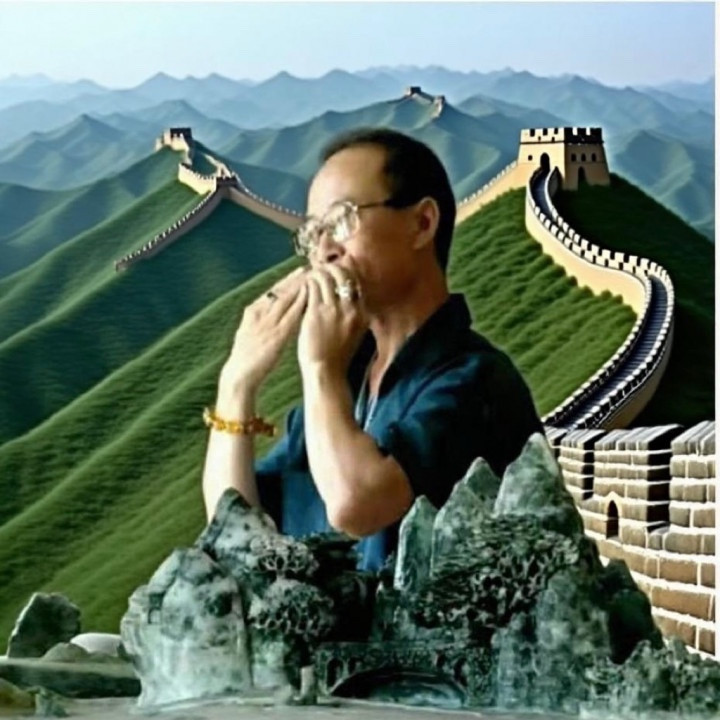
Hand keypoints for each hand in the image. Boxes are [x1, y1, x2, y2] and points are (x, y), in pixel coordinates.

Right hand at [220, 266, 308, 393]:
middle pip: (281, 290)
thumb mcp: (251, 332)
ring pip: (286, 298)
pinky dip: (300, 302)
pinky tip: (310, 295)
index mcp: (253, 311)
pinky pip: (291, 314)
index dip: (288, 279)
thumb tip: (273, 312)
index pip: (273, 290)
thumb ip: (262, 320)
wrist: (240, 374)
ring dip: (300, 285)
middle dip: (296, 277)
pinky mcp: (276, 334)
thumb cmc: (247, 357)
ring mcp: (267, 322)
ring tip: (314, 275)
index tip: (300, 270)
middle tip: (310, 266)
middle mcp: (259, 312)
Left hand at [297, 263, 369, 376]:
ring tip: (312, 274)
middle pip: (344, 275)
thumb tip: (349, 300)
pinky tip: (304, 283)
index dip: (345, 272)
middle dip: (332, 267)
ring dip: (318, 272)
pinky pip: (313, 287)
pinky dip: (309, 281)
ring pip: (327, 278)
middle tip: (322, 268)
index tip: (336, 270)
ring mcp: (334, 309)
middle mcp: (351, 308)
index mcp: (362, 313)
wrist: (326, 372)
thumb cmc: (337, 356)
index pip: (356, 282)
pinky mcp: (317, 312)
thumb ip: (354, 315)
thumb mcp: (354, 333)